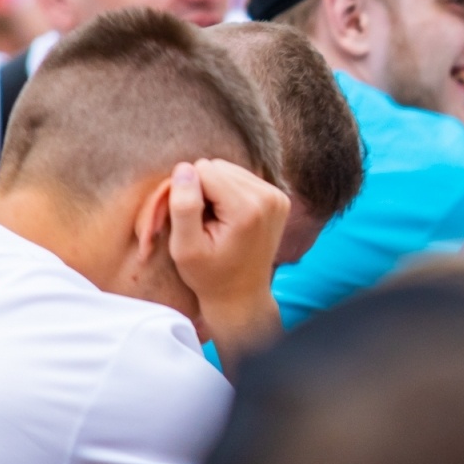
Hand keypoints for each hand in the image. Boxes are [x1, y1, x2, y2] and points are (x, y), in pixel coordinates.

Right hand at [168, 159, 288, 373]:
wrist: (242, 296)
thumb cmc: (209, 276)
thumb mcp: (185, 248)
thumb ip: (183, 206)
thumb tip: (184, 167)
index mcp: (248, 208)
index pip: (204, 170)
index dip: (188, 192)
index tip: (190, 221)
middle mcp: (269, 196)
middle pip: (218, 167)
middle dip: (202, 189)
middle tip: (202, 223)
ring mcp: (278, 196)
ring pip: (229, 170)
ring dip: (215, 191)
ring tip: (215, 222)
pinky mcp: (280, 198)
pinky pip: (243, 178)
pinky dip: (229, 194)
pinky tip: (228, 219)